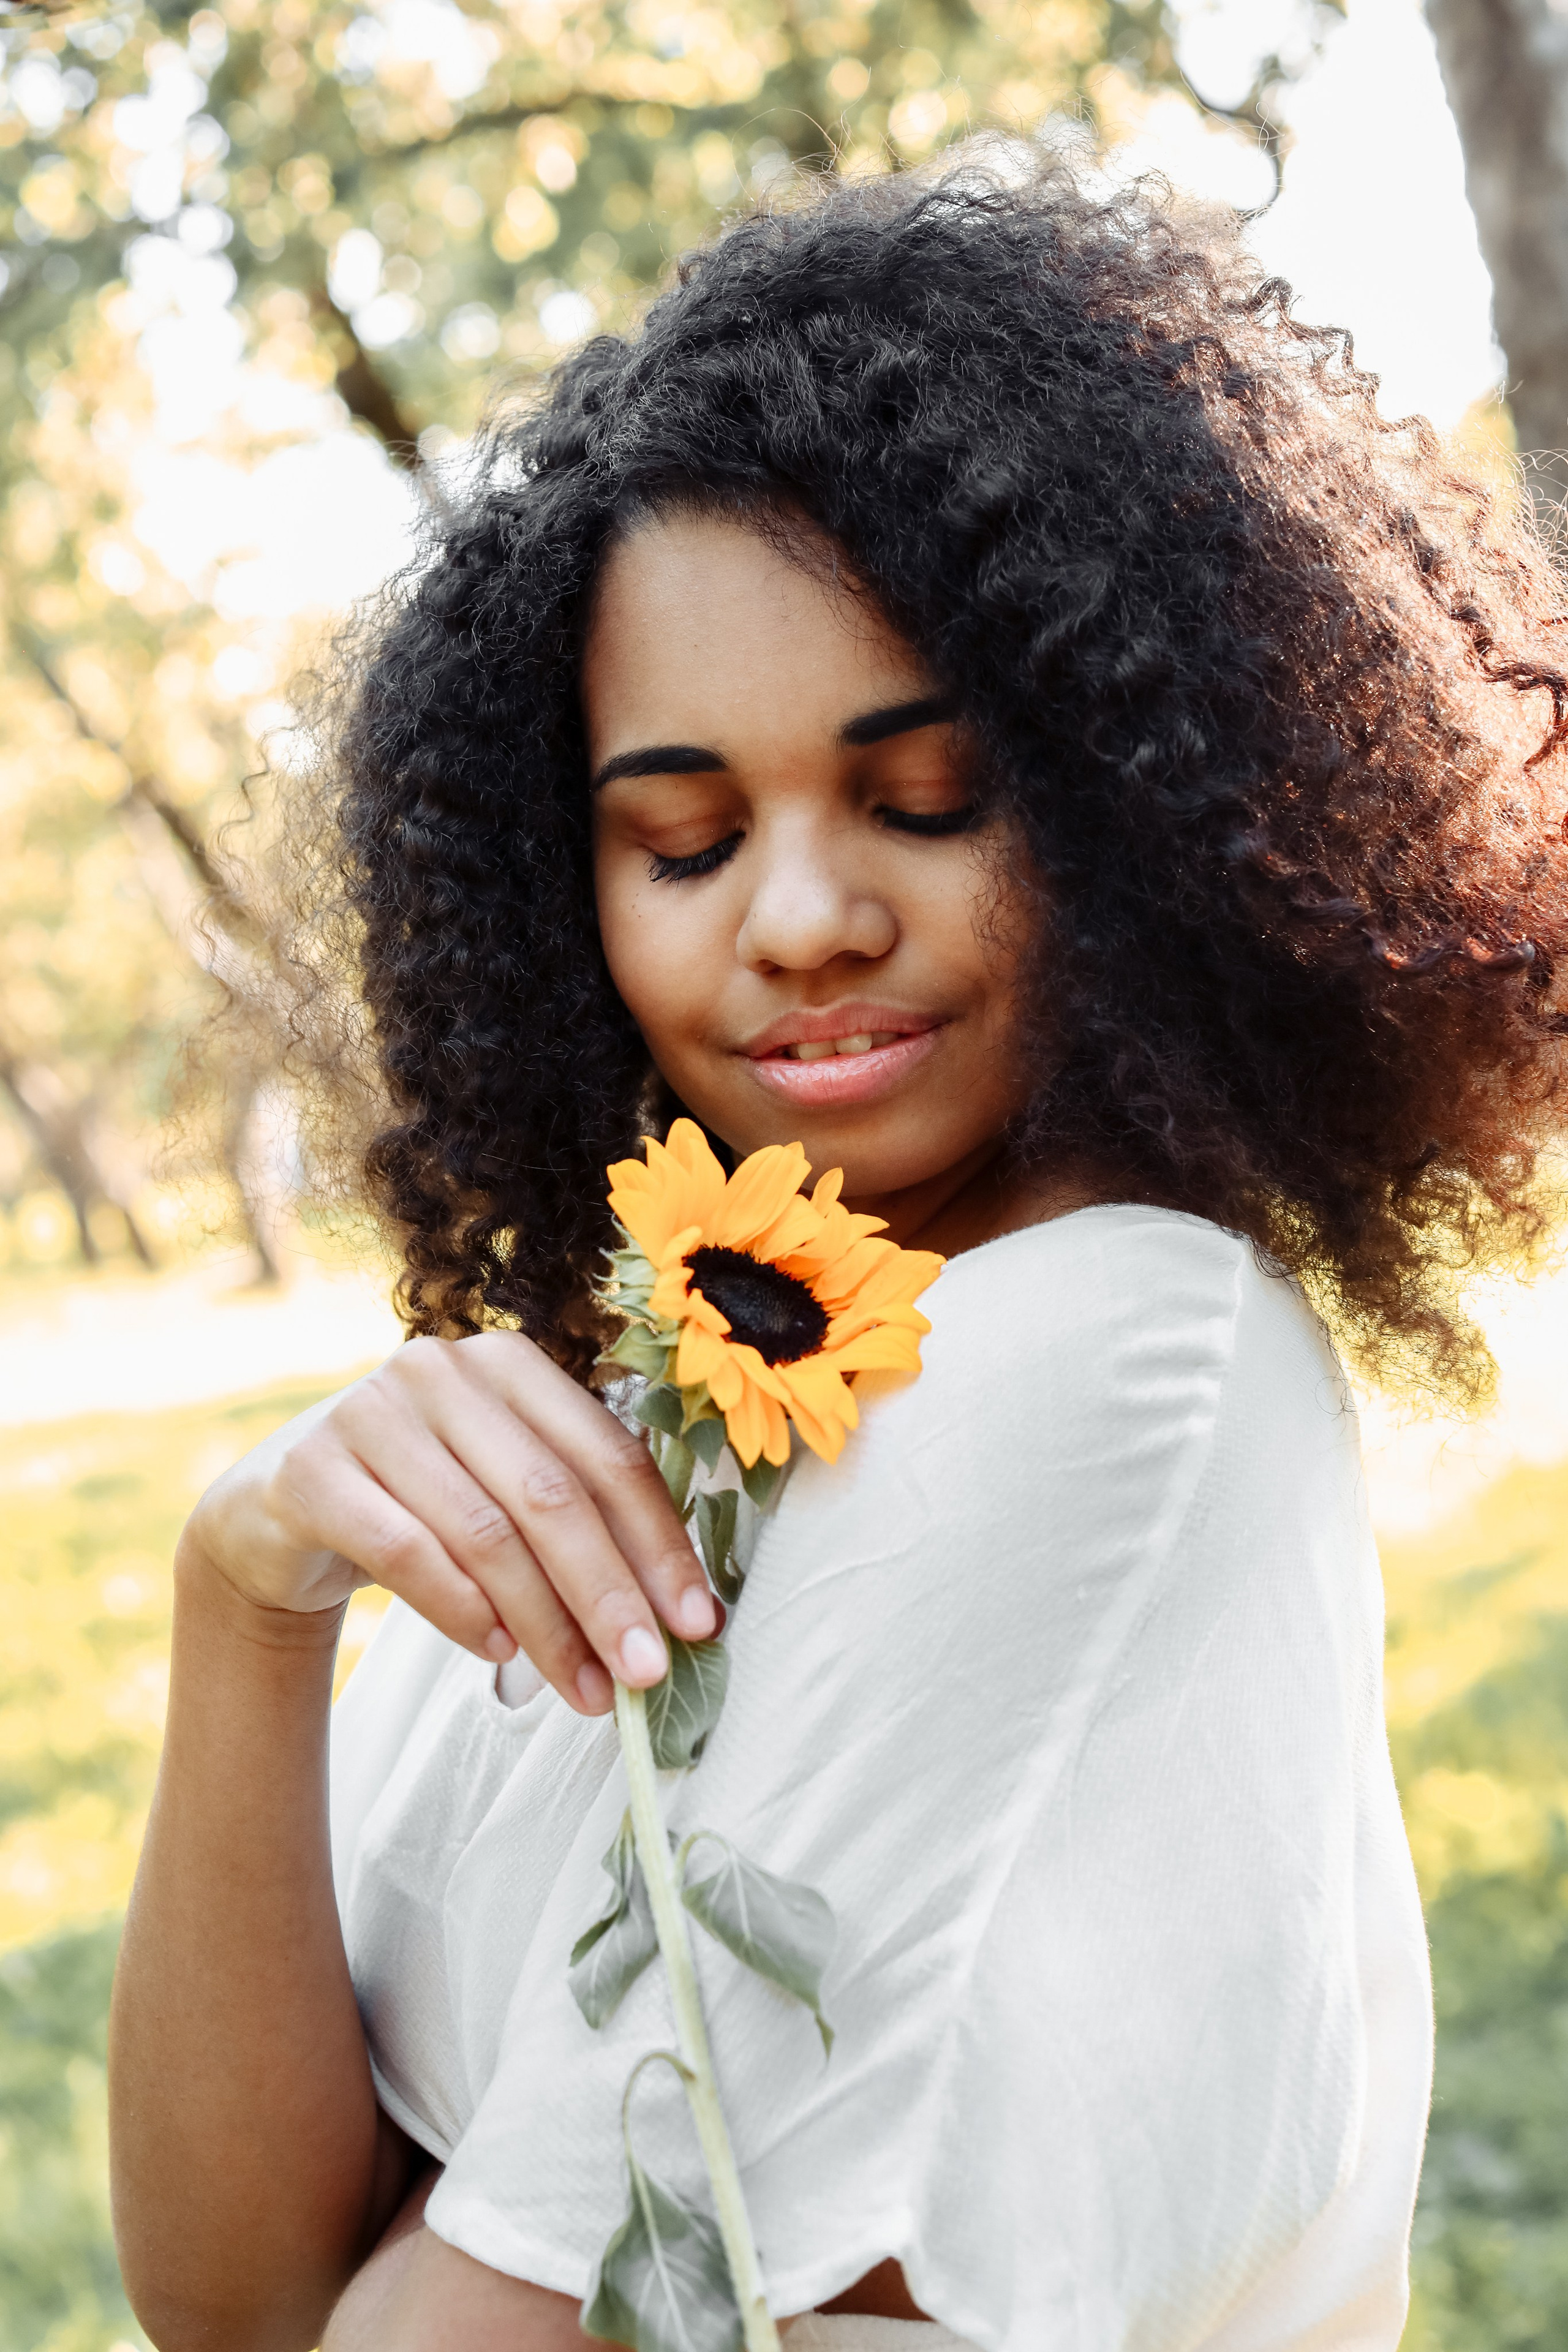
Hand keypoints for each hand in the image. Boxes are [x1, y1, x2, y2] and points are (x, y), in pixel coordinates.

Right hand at [179, 1333, 716, 1711]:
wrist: (278, 1514)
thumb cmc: (420, 1502)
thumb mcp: (503, 1492)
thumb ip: (580, 1527)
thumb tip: (678, 1619)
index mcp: (510, 1364)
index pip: (608, 1457)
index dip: (660, 1544)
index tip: (698, 1623)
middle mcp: (441, 1370)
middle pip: (553, 1496)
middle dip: (610, 1595)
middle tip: (648, 1674)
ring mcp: (369, 1412)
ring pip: (486, 1532)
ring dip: (547, 1625)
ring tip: (585, 1690)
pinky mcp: (312, 1471)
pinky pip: (407, 1551)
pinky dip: (462, 1610)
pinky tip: (499, 1653)